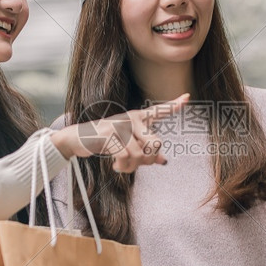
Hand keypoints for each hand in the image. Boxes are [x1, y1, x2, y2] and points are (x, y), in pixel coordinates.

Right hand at [51, 93, 188, 172]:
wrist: (79, 139)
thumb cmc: (106, 142)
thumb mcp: (127, 145)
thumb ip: (145, 150)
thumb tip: (163, 161)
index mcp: (137, 117)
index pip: (158, 111)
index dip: (173, 105)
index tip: (187, 97)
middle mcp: (131, 118)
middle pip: (155, 144)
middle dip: (149, 160)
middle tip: (137, 165)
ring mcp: (120, 124)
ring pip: (140, 154)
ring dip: (132, 167)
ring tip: (122, 167)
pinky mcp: (109, 134)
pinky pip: (126, 158)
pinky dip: (123, 167)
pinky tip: (115, 167)